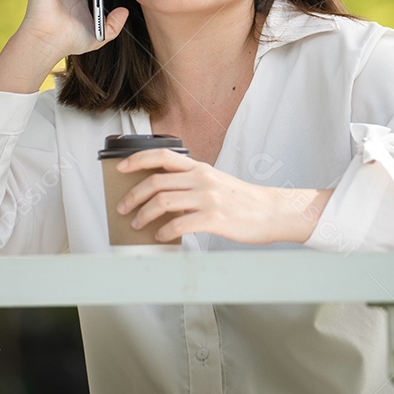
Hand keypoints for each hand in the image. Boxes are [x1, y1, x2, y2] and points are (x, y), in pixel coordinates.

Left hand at [115, 148, 332, 244]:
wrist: (271, 212)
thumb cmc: (243, 200)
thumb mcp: (215, 182)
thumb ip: (191, 184)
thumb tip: (163, 196)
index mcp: (200, 168)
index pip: (162, 155)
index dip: (137, 159)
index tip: (121, 168)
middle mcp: (201, 179)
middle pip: (156, 182)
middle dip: (133, 196)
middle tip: (123, 208)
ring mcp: (207, 198)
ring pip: (162, 202)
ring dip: (143, 215)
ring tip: (137, 225)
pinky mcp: (214, 219)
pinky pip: (179, 225)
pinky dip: (164, 232)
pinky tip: (161, 237)